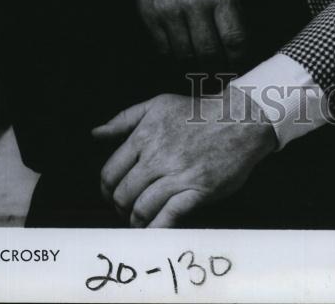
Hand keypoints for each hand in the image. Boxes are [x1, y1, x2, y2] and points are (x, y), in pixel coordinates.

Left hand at [93, 88, 276, 226]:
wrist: (239, 120)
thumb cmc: (197, 112)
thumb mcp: (158, 104)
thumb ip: (124, 119)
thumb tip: (95, 134)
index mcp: (145, 136)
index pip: (110, 173)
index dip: (106, 190)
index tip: (111, 195)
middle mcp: (157, 157)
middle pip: (123, 194)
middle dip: (120, 207)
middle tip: (125, 210)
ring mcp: (177, 175)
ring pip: (141, 209)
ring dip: (135, 220)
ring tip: (139, 220)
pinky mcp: (197, 191)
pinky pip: (167, 218)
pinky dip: (156, 229)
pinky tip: (155, 229)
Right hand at [131, 0, 246, 66]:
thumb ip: (236, 12)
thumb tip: (243, 49)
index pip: (235, 40)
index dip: (239, 60)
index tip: (239, 65)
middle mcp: (195, 2)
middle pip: (209, 54)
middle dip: (218, 70)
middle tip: (221, 76)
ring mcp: (169, 10)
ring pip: (185, 56)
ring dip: (195, 66)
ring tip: (203, 68)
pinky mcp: (150, 16)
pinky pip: (164, 50)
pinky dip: (175, 57)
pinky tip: (183, 54)